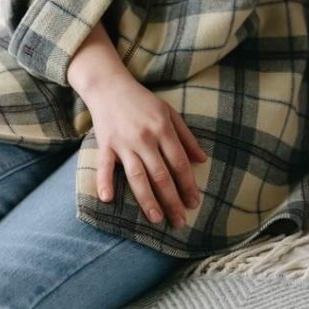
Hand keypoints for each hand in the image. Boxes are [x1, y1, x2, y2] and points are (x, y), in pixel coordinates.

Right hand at [79, 73, 206, 228]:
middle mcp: (146, 138)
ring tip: (157, 219)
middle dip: (172, 200)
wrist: (110, 86)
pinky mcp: (105, 144)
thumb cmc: (144, 101)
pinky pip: (105, 166)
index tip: (194, 203)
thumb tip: (203, 160)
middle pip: (161, 175)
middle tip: (180, 221)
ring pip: (137, 176)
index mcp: (164, 130)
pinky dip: (105, 182)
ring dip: (147, 200)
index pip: (180, 163)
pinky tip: (108, 199)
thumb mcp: (170, 114)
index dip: (188, 185)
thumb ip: (187, 137)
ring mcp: (124, 142)